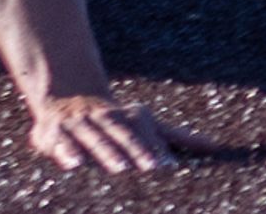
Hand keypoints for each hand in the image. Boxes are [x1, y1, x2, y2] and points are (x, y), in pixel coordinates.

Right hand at [26, 93, 202, 173]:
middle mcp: (98, 117)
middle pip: (115, 132)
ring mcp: (74, 123)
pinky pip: (56, 141)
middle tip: (144, 168)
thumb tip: (215, 146)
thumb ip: (175, 137)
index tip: (165, 165)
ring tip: (115, 168)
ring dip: (99, 150)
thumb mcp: (143, 123)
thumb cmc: (113, 120)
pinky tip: (72, 165)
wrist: (64, 96)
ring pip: (88, 136)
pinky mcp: (49, 132)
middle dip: (129, 148)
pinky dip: (62, 151)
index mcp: (121, 117)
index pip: (138, 132)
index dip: (150, 148)